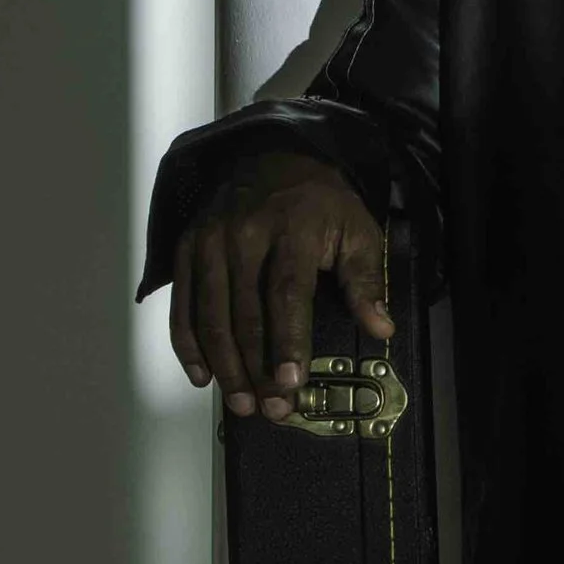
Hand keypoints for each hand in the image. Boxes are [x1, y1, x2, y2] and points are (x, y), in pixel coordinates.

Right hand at [167, 151, 395, 420]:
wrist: (274, 154)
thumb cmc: (322, 202)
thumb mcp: (357, 229)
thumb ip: (366, 280)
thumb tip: (382, 328)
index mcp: (292, 229)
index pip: (287, 294)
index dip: (288, 341)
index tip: (291, 382)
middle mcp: (243, 235)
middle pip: (245, 313)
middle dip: (256, 368)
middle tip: (269, 409)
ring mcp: (209, 242)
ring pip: (210, 316)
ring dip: (224, 366)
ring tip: (242, 403)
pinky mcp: (187, 249)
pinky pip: (181, 306)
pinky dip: (188, 346)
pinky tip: (203, 376)